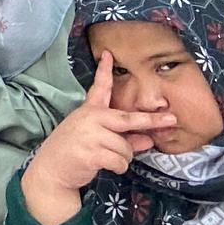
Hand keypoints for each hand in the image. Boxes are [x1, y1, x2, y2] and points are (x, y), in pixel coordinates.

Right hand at [21, 52, 169, 224]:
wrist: (52, 170)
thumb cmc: (75, 152)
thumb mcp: (97, 140)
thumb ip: (124, 138)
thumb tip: (149, 140)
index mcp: (89, 111)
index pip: (99, 88)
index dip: (104, 71)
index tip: (109, 54)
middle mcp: (90, 119)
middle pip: (127, 119)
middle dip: (150, 121)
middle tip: (171, 119)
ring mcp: (90, 134)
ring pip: (126, 147)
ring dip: (124, 158)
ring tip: (110, 160)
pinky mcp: (91, 152)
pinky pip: (120, 161)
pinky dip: (118, 167)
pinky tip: (106, 167)